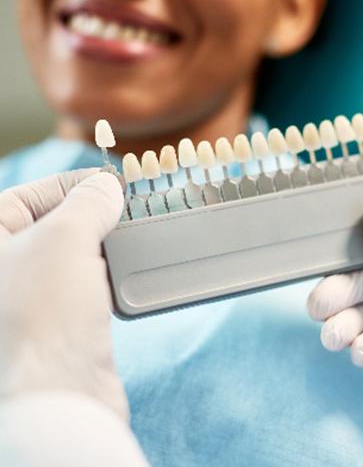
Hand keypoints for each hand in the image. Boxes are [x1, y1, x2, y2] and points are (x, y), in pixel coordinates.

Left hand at [0, 170, 126, 418]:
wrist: (59, 399)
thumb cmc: (44, 316)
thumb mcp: (64, 239)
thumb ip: (87, 203)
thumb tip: (106, 187)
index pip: (27, 196)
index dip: (71, 184)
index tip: (109, 182)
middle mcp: (4, 271)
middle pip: (52, 226)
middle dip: (92, 215)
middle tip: (126, 208)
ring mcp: (28, 300)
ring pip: (72, 257)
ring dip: (104, 246)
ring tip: (132, 238)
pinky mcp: (57, 325)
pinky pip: (84, 286)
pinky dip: (106, 275)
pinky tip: (126, 273)